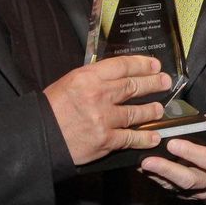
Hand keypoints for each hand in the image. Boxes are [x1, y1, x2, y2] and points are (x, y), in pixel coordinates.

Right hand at [44, 56, 169, 165]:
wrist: (40, 137)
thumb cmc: (51, 109)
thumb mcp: (69, 82)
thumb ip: (93, 78)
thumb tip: (116, 76)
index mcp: (88, 77)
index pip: (122, 66)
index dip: (142, 64)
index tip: (154, 65)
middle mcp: (99, 95)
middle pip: (134, 86)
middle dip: (153, 83)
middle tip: (165, 82)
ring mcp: (104, 119)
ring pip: (136, 112)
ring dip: (151, 110)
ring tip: (159, 109)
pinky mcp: (105, 140)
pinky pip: (131, 138)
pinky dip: (145, 138)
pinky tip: (154, 137)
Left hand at [139, 111, 205, 199]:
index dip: (190, 152)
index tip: (172, 144)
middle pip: (190, 178)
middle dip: (168, 168)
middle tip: (150, 159)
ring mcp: (201, 189)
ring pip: (178, 186)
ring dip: (159, 175)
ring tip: (144, 165)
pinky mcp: (188, 194)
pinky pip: (171, 189)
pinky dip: (157, 179)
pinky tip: (146, 170)